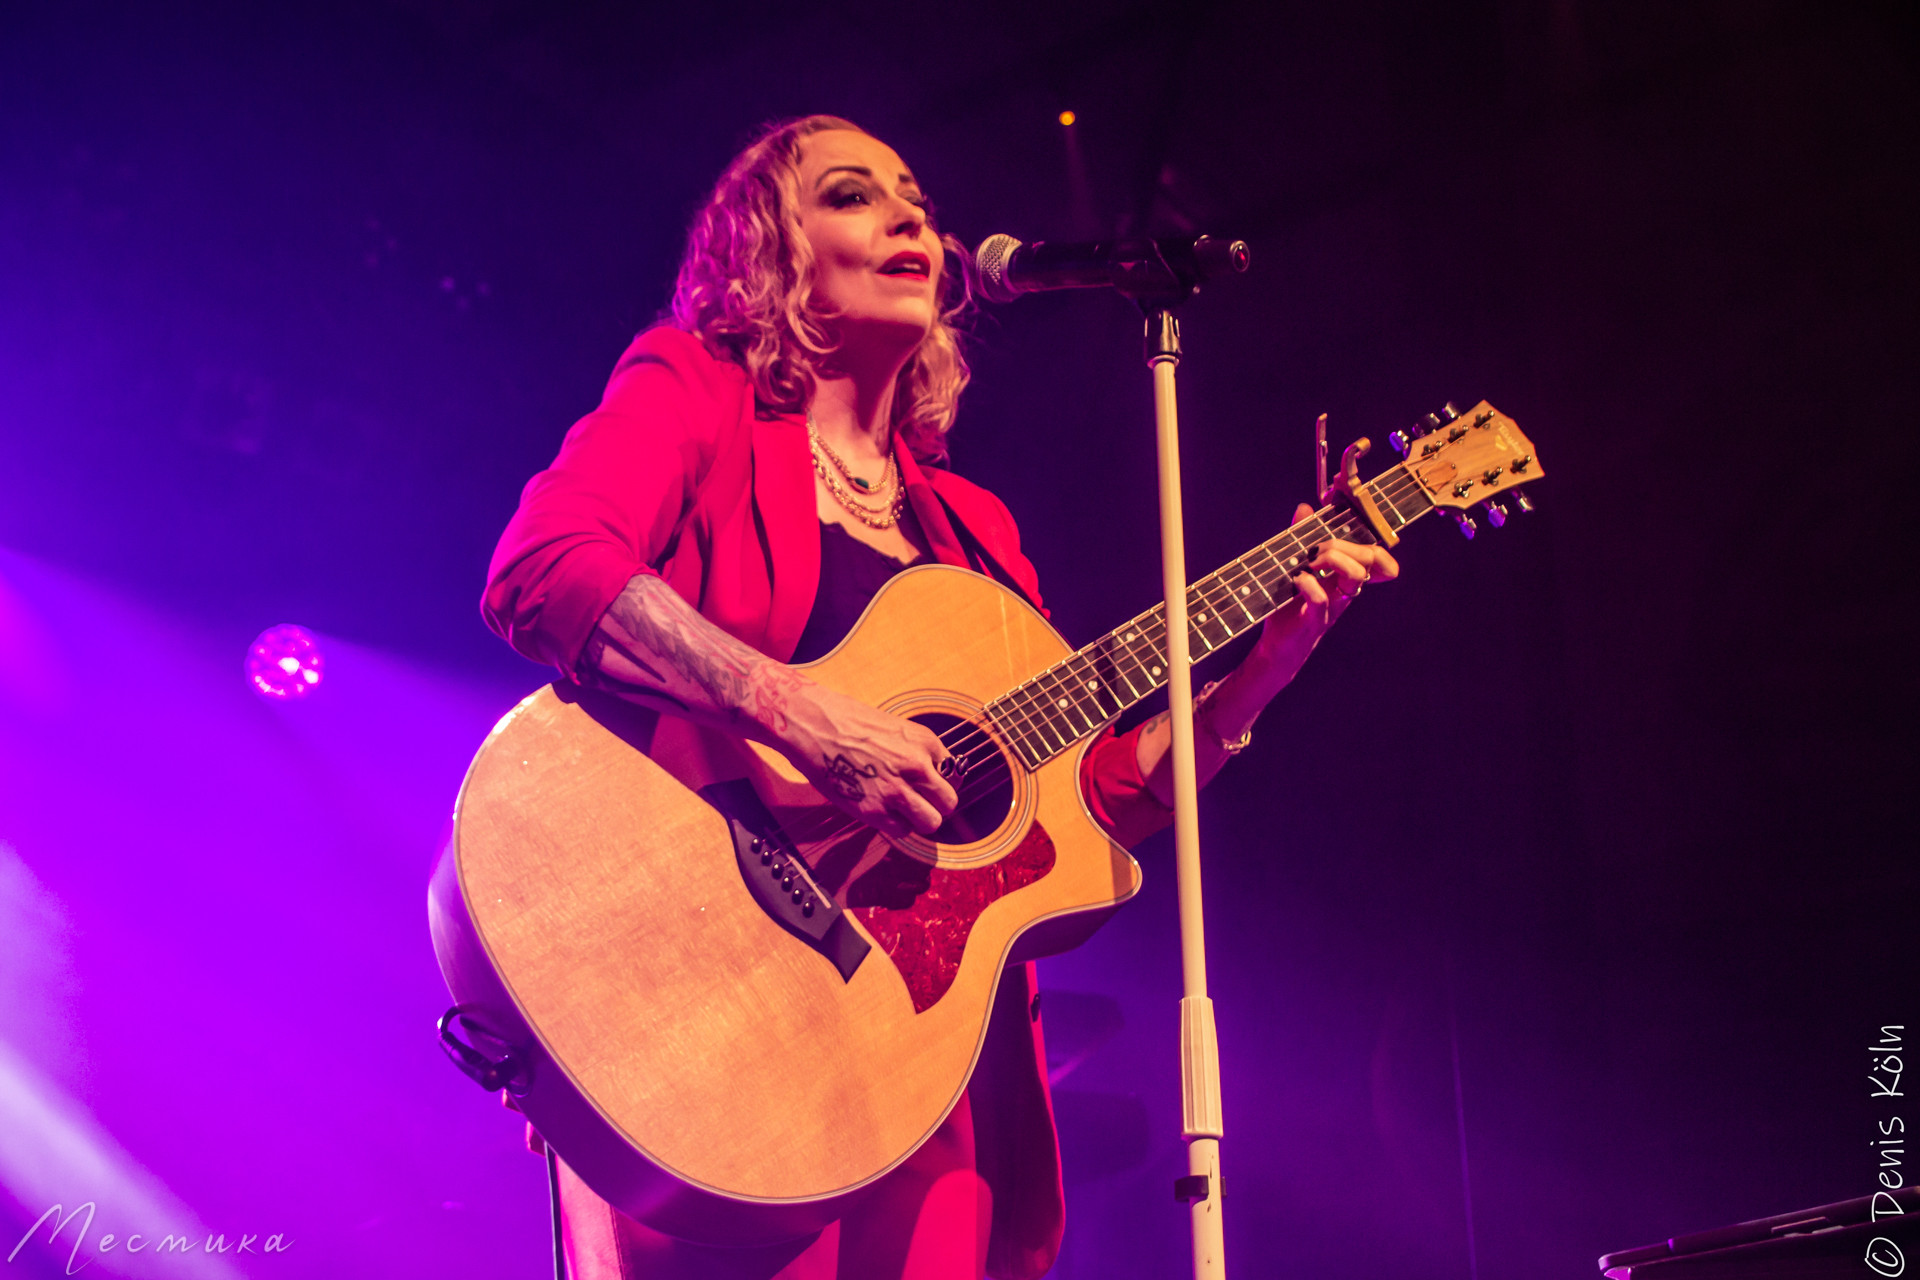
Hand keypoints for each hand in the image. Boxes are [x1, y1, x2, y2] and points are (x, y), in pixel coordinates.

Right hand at [776, 682, 958, 839]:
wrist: (813, 724)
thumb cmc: (847, 721)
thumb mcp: (895, 728)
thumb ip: (916, 751)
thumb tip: (930, 775)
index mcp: (925, 741)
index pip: (954, 774)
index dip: (939, 782)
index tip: (926, 785)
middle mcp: (917, 766)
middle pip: (949, 802)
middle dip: (935, 805)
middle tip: (918, 802)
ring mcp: (897, 789)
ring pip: (931, 823)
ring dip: (918, 820)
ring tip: (902, 811)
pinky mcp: (874, 809)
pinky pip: (902, 831)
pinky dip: (894, 826)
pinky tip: (881, 811)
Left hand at [1247, 502, 1399, 680]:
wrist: (1276, 648)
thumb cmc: (1289, 608)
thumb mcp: (1295, 566)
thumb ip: (1301, 538)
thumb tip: (1306, 509)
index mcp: (1343, 578)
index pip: (1374, 559)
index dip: (1377, 549)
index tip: (1365, 537)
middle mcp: (1343, 591)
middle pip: (1366, 560)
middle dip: (1343, 545)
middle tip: (1317, 548)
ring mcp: (1332, 605)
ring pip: (1354, 576)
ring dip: (1333, 559)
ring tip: (1310, 561)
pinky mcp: (1314, 619)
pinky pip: (1322, 598)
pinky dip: (1308, 584)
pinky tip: (1296, 579)